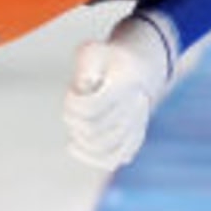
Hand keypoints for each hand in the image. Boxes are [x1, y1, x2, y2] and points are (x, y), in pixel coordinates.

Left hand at [63, 17, 173, 170]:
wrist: (138, 70)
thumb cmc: (108, 59)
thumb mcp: (92, 50)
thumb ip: (84, 63)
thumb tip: (84, 86)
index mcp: (125, 86)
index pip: (90, 108)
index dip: (72, 103)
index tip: (72, 91)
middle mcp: (134, 110)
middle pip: (92, 130)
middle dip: (73, 120)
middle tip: (71, 108)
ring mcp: (135, 127)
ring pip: (102, 149)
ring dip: (79, 140)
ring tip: (74, 127)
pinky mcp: (132, 141)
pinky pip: (112, 160)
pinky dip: (90, 157)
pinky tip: (73, 146)